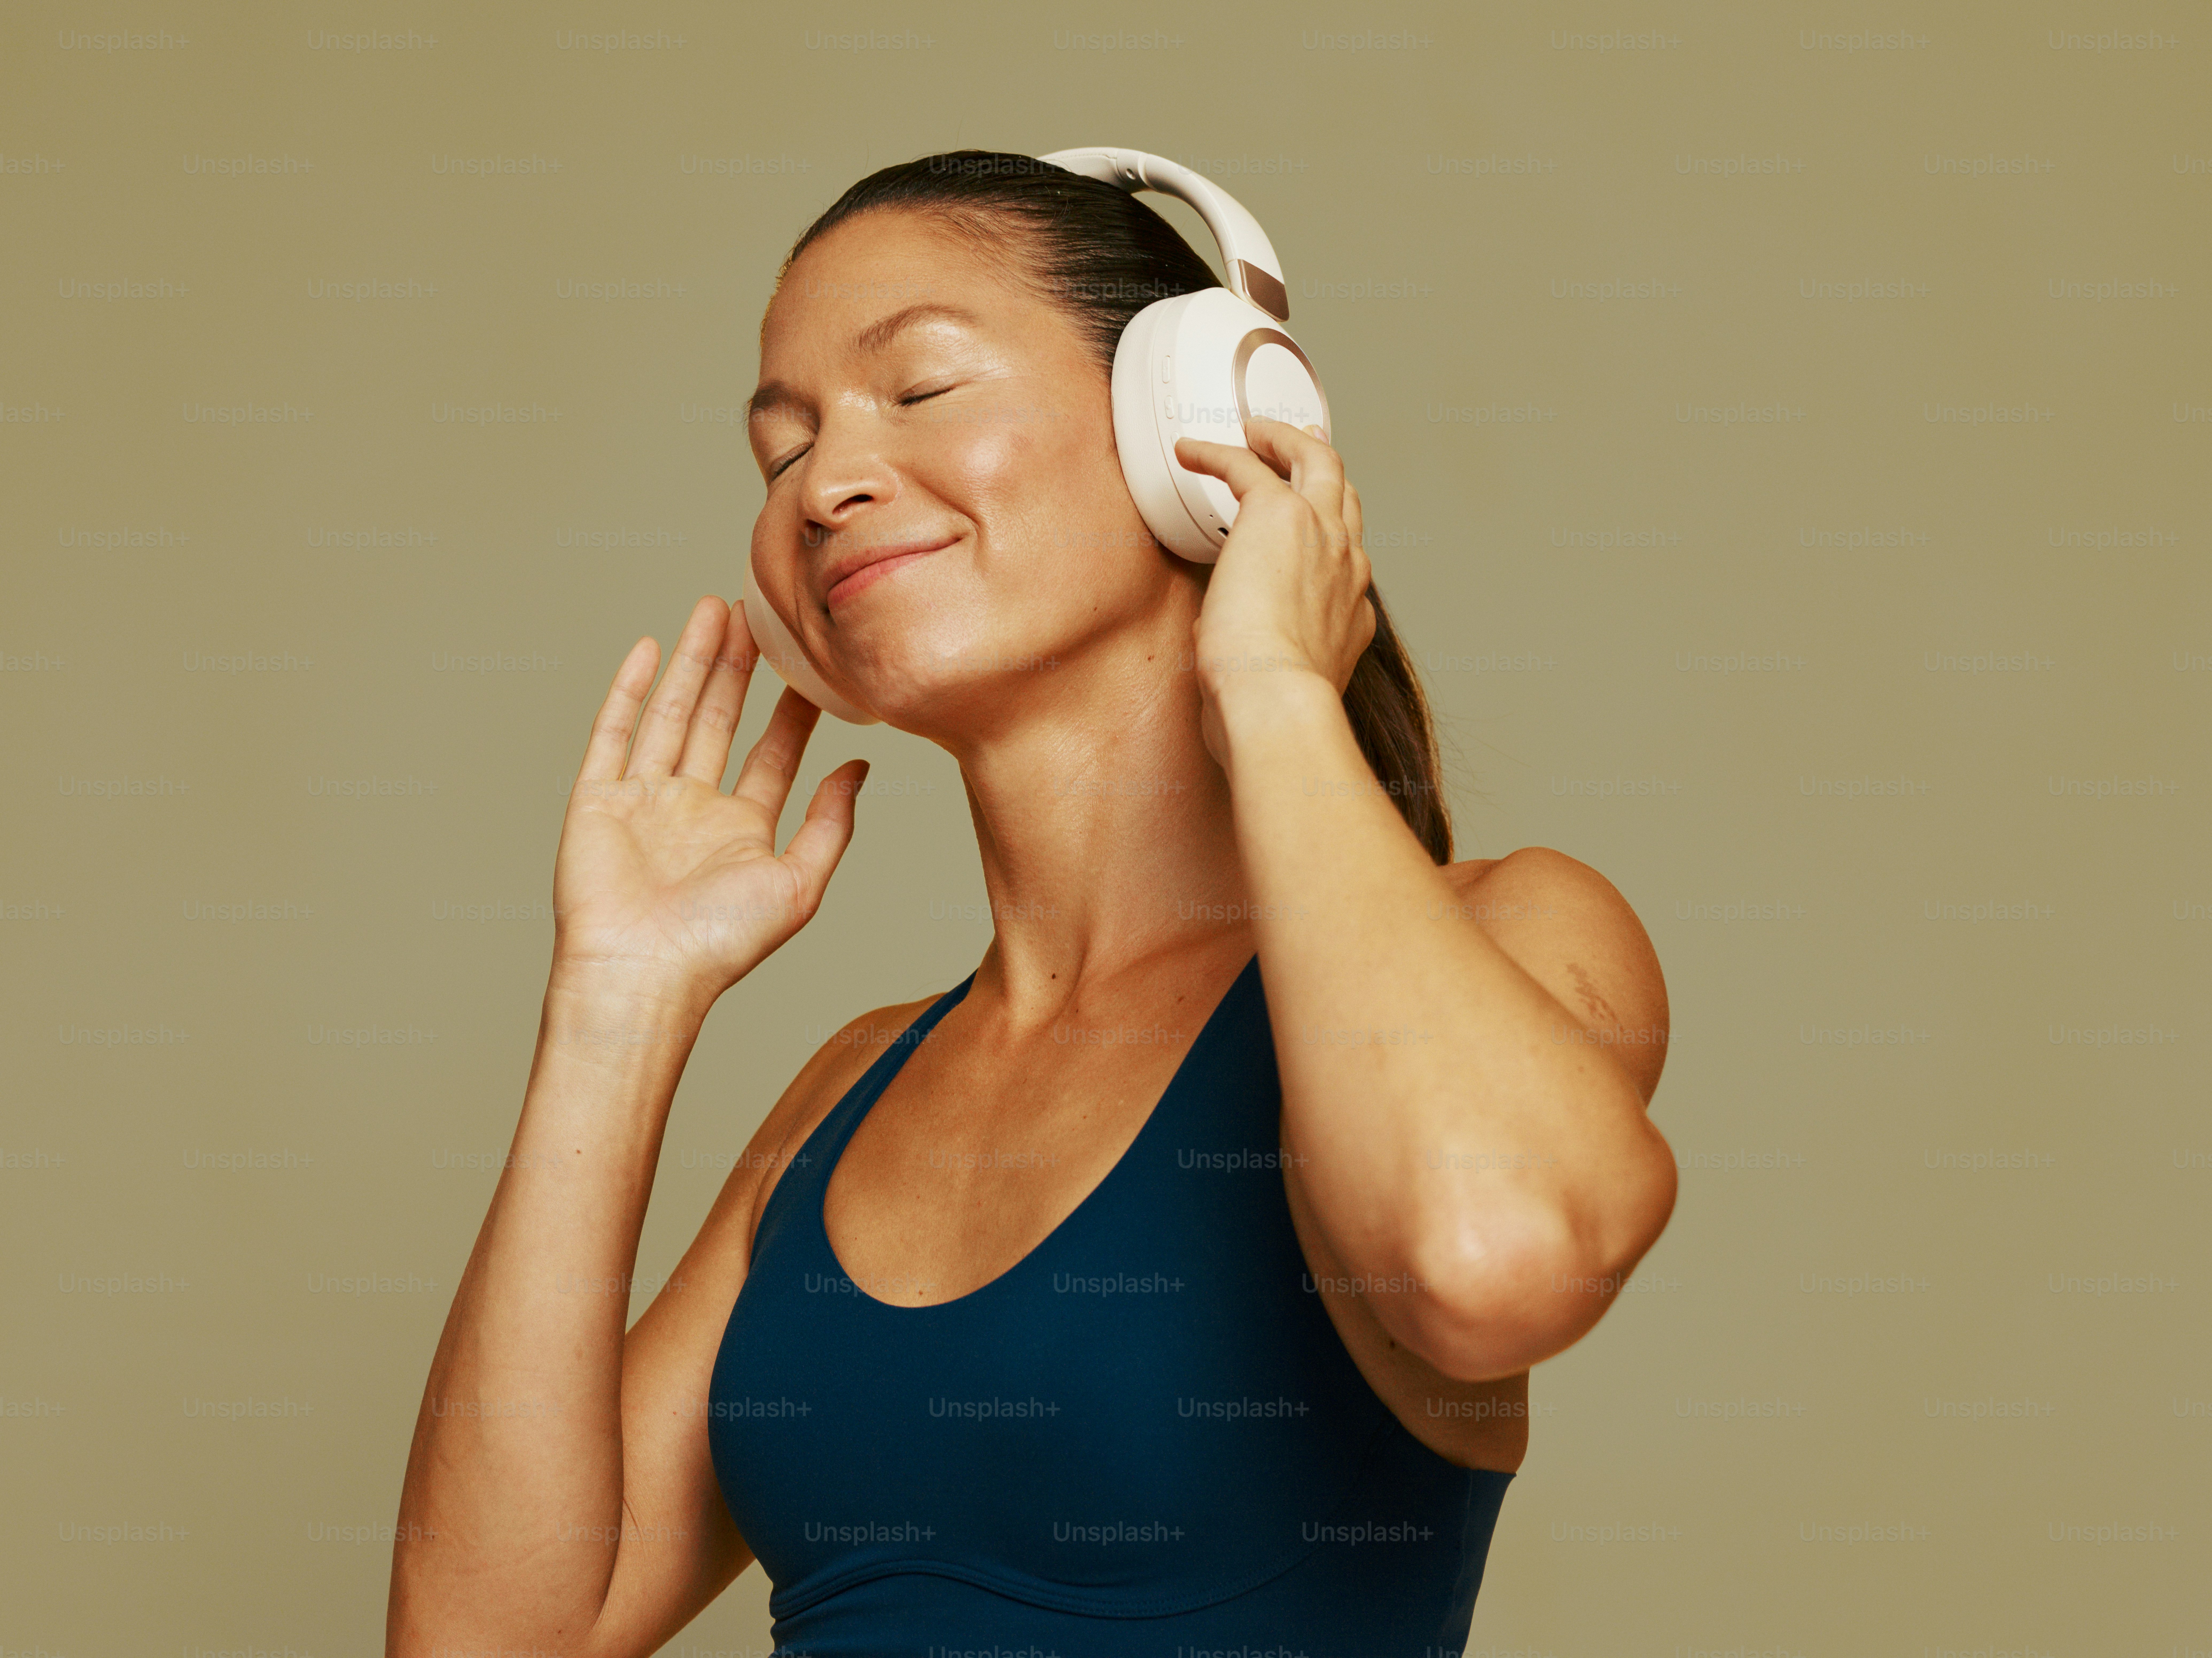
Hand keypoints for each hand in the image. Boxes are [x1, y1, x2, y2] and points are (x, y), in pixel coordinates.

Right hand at [549, 595, 867, 1000]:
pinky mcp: (597, 799)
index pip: (772, 753)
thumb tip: (859, 769)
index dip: (792, 709)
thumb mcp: (799, 883)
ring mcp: (643, 799)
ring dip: (693, 661)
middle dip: (739, 668)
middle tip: (758, 614)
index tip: (810, 666)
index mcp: (741, 829)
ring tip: (715, 609)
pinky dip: (629, 689)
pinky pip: (614, 732)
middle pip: (720, 720)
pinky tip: (649, 647)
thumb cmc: (720, 944)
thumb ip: (831, 824)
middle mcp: (693, 808)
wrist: (643, 972)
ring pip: (673, 713)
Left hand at [1173, 417, 1376, 763]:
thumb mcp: (1274, 677)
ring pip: (1318, 461)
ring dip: (1284, 441)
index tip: (1301, 531)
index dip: (1320, 540)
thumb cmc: (1266, 707)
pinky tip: (1190, 450)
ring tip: (1252, 432)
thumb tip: (1217, 634)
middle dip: (1324, 468)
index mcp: (1348, 611)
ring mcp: (1322, 536)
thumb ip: (1254, 650)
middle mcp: (1346, 566)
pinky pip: (1248, 464)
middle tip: (1300, 445)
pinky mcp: (1280, 513)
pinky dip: (1218, 452)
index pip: (1342, 561)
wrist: (1274, 699)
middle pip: (1345, 496)